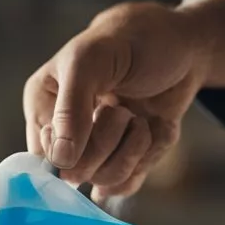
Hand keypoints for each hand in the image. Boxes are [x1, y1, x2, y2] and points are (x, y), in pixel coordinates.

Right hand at [22, 0, 224, 201]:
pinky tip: (152, 128)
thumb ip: (70, 110)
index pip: (42, 155)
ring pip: (103, 181)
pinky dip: (148, 156)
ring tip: (140, 116)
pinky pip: (127, 184)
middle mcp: (63, 131)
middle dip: (107, 143)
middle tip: (122, 110)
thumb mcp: (92, 61)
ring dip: (133, 148)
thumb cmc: (132, 41)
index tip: (96, 111)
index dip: (70, 148)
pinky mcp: (124, 159)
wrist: (183, 43)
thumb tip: (61, 161)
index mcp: (43, 105)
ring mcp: (94, 148)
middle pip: (74, 173)